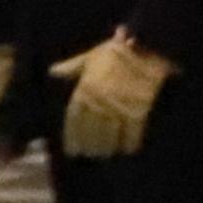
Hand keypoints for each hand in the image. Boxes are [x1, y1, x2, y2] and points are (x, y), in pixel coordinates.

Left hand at [53, 29, 172, 160]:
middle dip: (89, 145)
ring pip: (109, 136)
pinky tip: (126, 148)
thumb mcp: (93, 56)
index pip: (75, 120)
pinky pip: (131, 135)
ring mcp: (119, 109)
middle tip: (89, 154)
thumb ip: (72, 66)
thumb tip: (52, 71)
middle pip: (91, 132)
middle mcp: (99, 102)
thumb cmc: (118, 52)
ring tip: (104, 154)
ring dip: (106, 148)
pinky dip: (128, 143)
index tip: (73, 150)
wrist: (150, 48)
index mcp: (85, 89)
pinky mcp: (138, 113)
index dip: (73, 138)